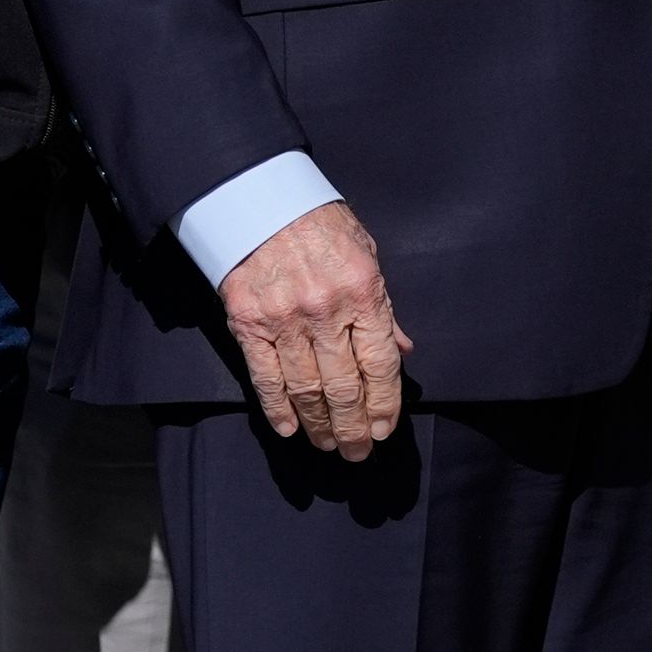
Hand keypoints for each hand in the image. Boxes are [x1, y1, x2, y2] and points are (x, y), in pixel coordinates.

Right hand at [222, 201, 411, 459]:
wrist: (260, 199)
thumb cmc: (320, 223)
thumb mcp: (365, 255)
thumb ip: (383, 309)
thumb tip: (402, 351)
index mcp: (362, 291)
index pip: (380, 364)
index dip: (385, 404)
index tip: (385, 430)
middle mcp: (325, 310)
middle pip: (344, 387)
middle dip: (354, 428)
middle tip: (358, 453)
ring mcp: (284, 319)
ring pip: (306, 390)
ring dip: (320, 426)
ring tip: (329, 446)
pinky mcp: (248, 323)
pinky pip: (266, 378)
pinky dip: (278, 409)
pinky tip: (291, 429)